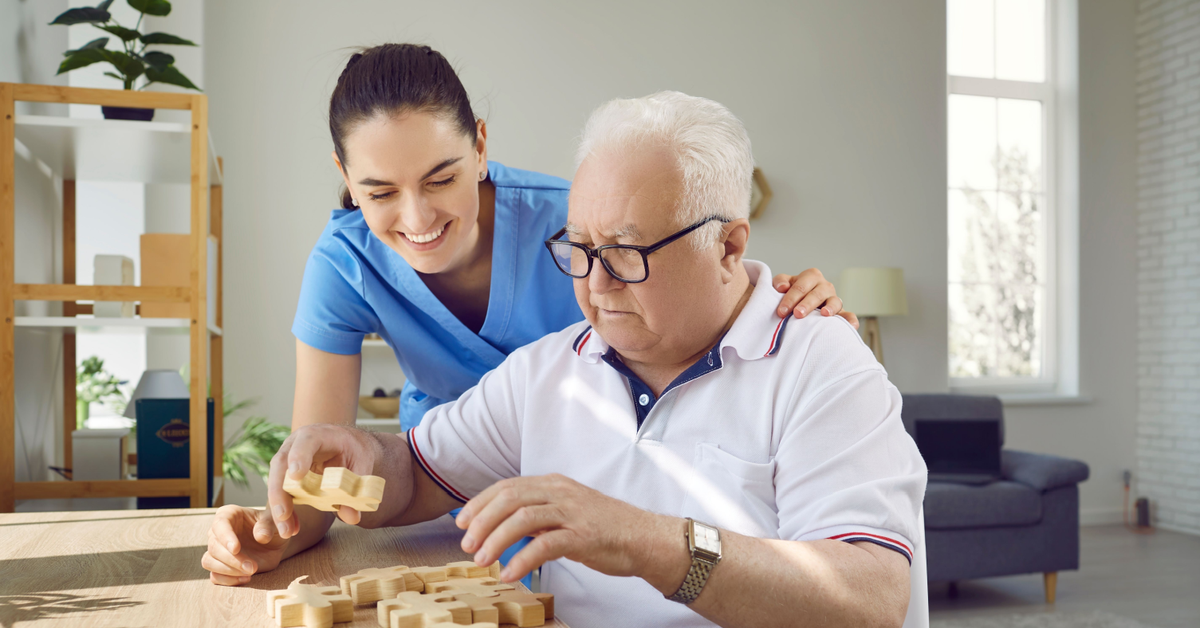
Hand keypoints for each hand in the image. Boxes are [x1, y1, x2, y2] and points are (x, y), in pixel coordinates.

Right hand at [202, 505, 286, 585]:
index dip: (226, 537)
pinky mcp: (220, 566)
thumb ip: (268, 526)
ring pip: (209, 562)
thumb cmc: (273, 527)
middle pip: (214, 547)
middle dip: (232, 560)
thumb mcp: (276, 522)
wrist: (274, 543)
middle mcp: (218, 531)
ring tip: (251, 572)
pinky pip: (214, 576)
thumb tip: (261, 536)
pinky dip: (228, 580)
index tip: (236, 549)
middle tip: (252, 567)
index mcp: (229, 514)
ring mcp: (217, 550)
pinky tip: (246, 579)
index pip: (220, 524)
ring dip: (228, 571)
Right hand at [267, 423, 382, 539]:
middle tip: (283, 514)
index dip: (299, 456)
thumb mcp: (363, 464)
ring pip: (277, 482)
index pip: (306, 441)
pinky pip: (282, 493)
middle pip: (281, 464)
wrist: (348, 444)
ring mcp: (288, 460)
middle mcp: (296, 444)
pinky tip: (291, 528)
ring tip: (287, 531)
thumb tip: (351, 517)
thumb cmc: (354, 449)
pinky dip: (286, 511)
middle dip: (280, 491)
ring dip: (279, 507)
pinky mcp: (287, 476)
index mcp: (318, 434)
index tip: (296, 476)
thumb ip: (357, 487)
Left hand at [455, 474, 665, 583]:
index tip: (462, 523)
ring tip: (482, 560)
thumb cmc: (604, 528)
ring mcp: (572, 512)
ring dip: (496, 540)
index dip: (480, 503)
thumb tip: (504, 526)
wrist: (645, 538)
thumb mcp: (566, 513)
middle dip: (482, 521)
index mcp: (553, 484)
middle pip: (510, 498)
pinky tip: (510, 573)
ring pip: (523, 518)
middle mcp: (560, 492)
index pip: (507, 486)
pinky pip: (545, 545)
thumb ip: (538, 515)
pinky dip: (522, 560)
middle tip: (467, 544)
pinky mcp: (583, 535)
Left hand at [772, 268, 858, 329]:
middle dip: (807, 304)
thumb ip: (780, 282)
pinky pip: (848, 315)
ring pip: (834, 301)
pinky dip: (850, 320)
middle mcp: (825, 286)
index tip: (781, 311)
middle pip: (816, 294)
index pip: (801, 286)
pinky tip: (851, 327)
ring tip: (824, 314)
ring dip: (830, 308)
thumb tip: (782, 287)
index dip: (790, 298)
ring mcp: (834, 299)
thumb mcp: (783, 284)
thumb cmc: (791, 293)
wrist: (799, 302)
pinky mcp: (840, 312)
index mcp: (811, 276)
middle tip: (797, 314)